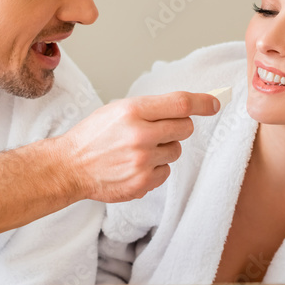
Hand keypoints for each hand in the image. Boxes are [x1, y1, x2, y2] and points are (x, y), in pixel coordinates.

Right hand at [58, 92, 219, 202]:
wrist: (70, 166)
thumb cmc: (94, 136)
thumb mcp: (118, 110)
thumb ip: (151, 108)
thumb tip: (187, 107)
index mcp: (133, 111)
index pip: (181, 104)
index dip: (203, 102)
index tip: (214, 103)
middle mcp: (140, 135)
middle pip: (185, 128)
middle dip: (177, 127)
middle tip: (158, 130)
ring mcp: (142, 161)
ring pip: (176, 151)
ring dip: (164, 149)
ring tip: (138, 150)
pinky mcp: (142, 182)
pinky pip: (166, 172)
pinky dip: (155, 169)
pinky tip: (134, 166)